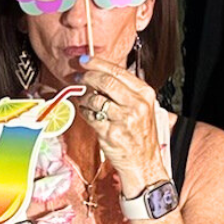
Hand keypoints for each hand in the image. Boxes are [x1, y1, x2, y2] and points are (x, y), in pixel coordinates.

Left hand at [76, 57, 166, 193]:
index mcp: (145, 94)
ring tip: (85, 101)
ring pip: (94, 99)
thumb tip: (99, 74)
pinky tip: (88, 114)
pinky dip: (84, 113)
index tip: (84, 60)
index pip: (117, 71)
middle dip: (87, 76)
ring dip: (84, 98)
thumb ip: (124, 90)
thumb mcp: (141, 107)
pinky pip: (89, 116)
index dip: (97, 64)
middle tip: (78, 76)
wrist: (144, 163)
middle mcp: (136, 105)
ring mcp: (123, 119)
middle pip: (105, 81)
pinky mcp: (110, 133)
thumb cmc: (140, 135)